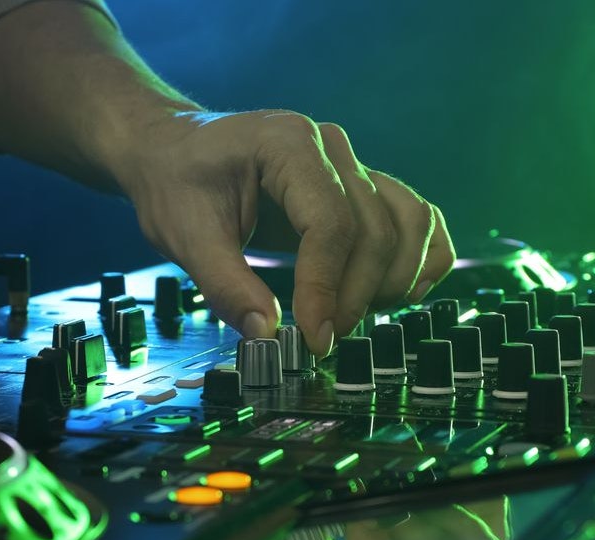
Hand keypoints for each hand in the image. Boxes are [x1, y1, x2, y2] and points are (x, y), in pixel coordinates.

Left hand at [113, 110, 453, 355]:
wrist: (174, 152)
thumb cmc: (176, 184)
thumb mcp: (184, 236)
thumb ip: (226, 286)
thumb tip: (267, 335)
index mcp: (287, 144)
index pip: (331, 222)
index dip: (327, 287)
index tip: (313, 336)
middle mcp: (332, 148)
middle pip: (376, 229)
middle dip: (355, 295)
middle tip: (322, 341)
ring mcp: (353, 164)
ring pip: (409, 223)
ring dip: (395, 281)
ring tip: (352, 320)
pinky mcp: (361, 187)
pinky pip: (414, 218)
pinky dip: (420, 258)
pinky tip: (400, 296)